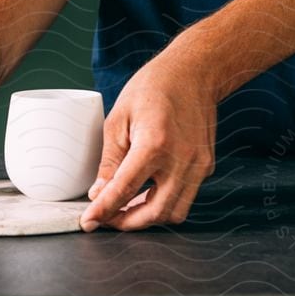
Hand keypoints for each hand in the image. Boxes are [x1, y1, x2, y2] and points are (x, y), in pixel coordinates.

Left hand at [79, 55, 217, 231]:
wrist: (193, 72)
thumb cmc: (153, 88)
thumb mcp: (119, 118)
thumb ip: (110, 161)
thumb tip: (99, 194)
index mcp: (154, 144)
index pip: (124, 190)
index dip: (103, 211)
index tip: (88, 222)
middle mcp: (181, 159)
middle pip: (154, 212)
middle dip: (127, 223)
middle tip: (107, 218)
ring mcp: (198, 165)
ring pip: (175, 212)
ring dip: (149, 217)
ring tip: (127, 207)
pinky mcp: (206, 166)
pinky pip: (185, 196)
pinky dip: (164, 202)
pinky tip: (147, 191)